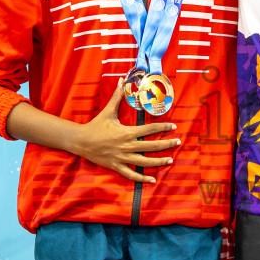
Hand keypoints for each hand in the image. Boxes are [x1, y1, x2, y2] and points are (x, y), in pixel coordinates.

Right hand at [67, 84, 181, 183]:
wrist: (80, 141)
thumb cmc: (95, 125)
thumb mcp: (108, 111)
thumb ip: (117, 96)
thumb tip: (121, 80)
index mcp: (127, 132)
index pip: (150, 129)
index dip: (163, 127)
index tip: (173, 127)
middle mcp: (127, 145)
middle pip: (151, 146)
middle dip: (167, 144)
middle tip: (178, 142)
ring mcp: (122, 157)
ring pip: (144, 162)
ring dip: (159, 161)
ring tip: (171, 160)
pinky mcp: (116, 166)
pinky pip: (131, 174)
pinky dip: (142, 178)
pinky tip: (153, 180)